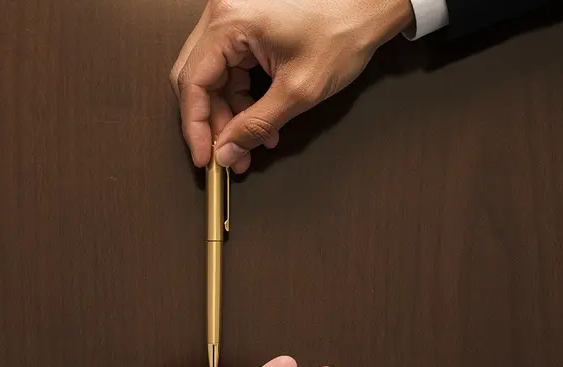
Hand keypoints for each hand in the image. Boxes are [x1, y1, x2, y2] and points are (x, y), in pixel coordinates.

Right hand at [170, 0, 413, 172]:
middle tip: (226, 154)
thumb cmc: (343, 31)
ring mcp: (233, 16)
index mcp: (230, 21)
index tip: (204, 156)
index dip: (195, 126)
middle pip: (198, 78)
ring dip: (230, 112)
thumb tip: (228, 151)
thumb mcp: (298, 91)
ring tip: (251, 141)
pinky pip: (230, 65)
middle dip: (214, 122)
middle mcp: (224, 13)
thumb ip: (257, 125)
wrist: (369, 7)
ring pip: (214, 75)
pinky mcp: (245, 23)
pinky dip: (242, 95)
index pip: (193, 81)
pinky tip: (259, 118)